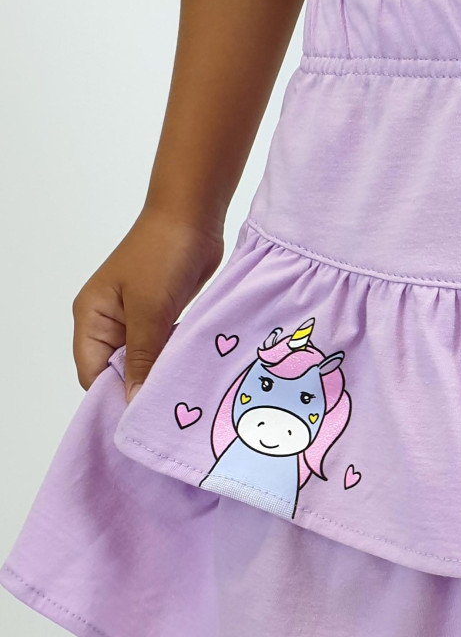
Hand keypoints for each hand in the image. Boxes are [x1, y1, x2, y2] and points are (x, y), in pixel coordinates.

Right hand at [72, 211, 224, 400]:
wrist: (192, 215)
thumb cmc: (163, 253)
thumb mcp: (150, 311)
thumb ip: (142, 358)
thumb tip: (132, 402)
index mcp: (91, 318)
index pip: (91, 374)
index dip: (113, 397)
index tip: (141, 421)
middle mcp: (108, 322)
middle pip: (116, 372)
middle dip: (138, 390)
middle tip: (167, 416)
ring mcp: (135, 320)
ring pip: (143, 362)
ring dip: (159, 376)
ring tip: (181, 400)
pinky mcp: (160, 316)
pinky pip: (162, 349)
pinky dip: (173, 361)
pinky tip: (190, 376)